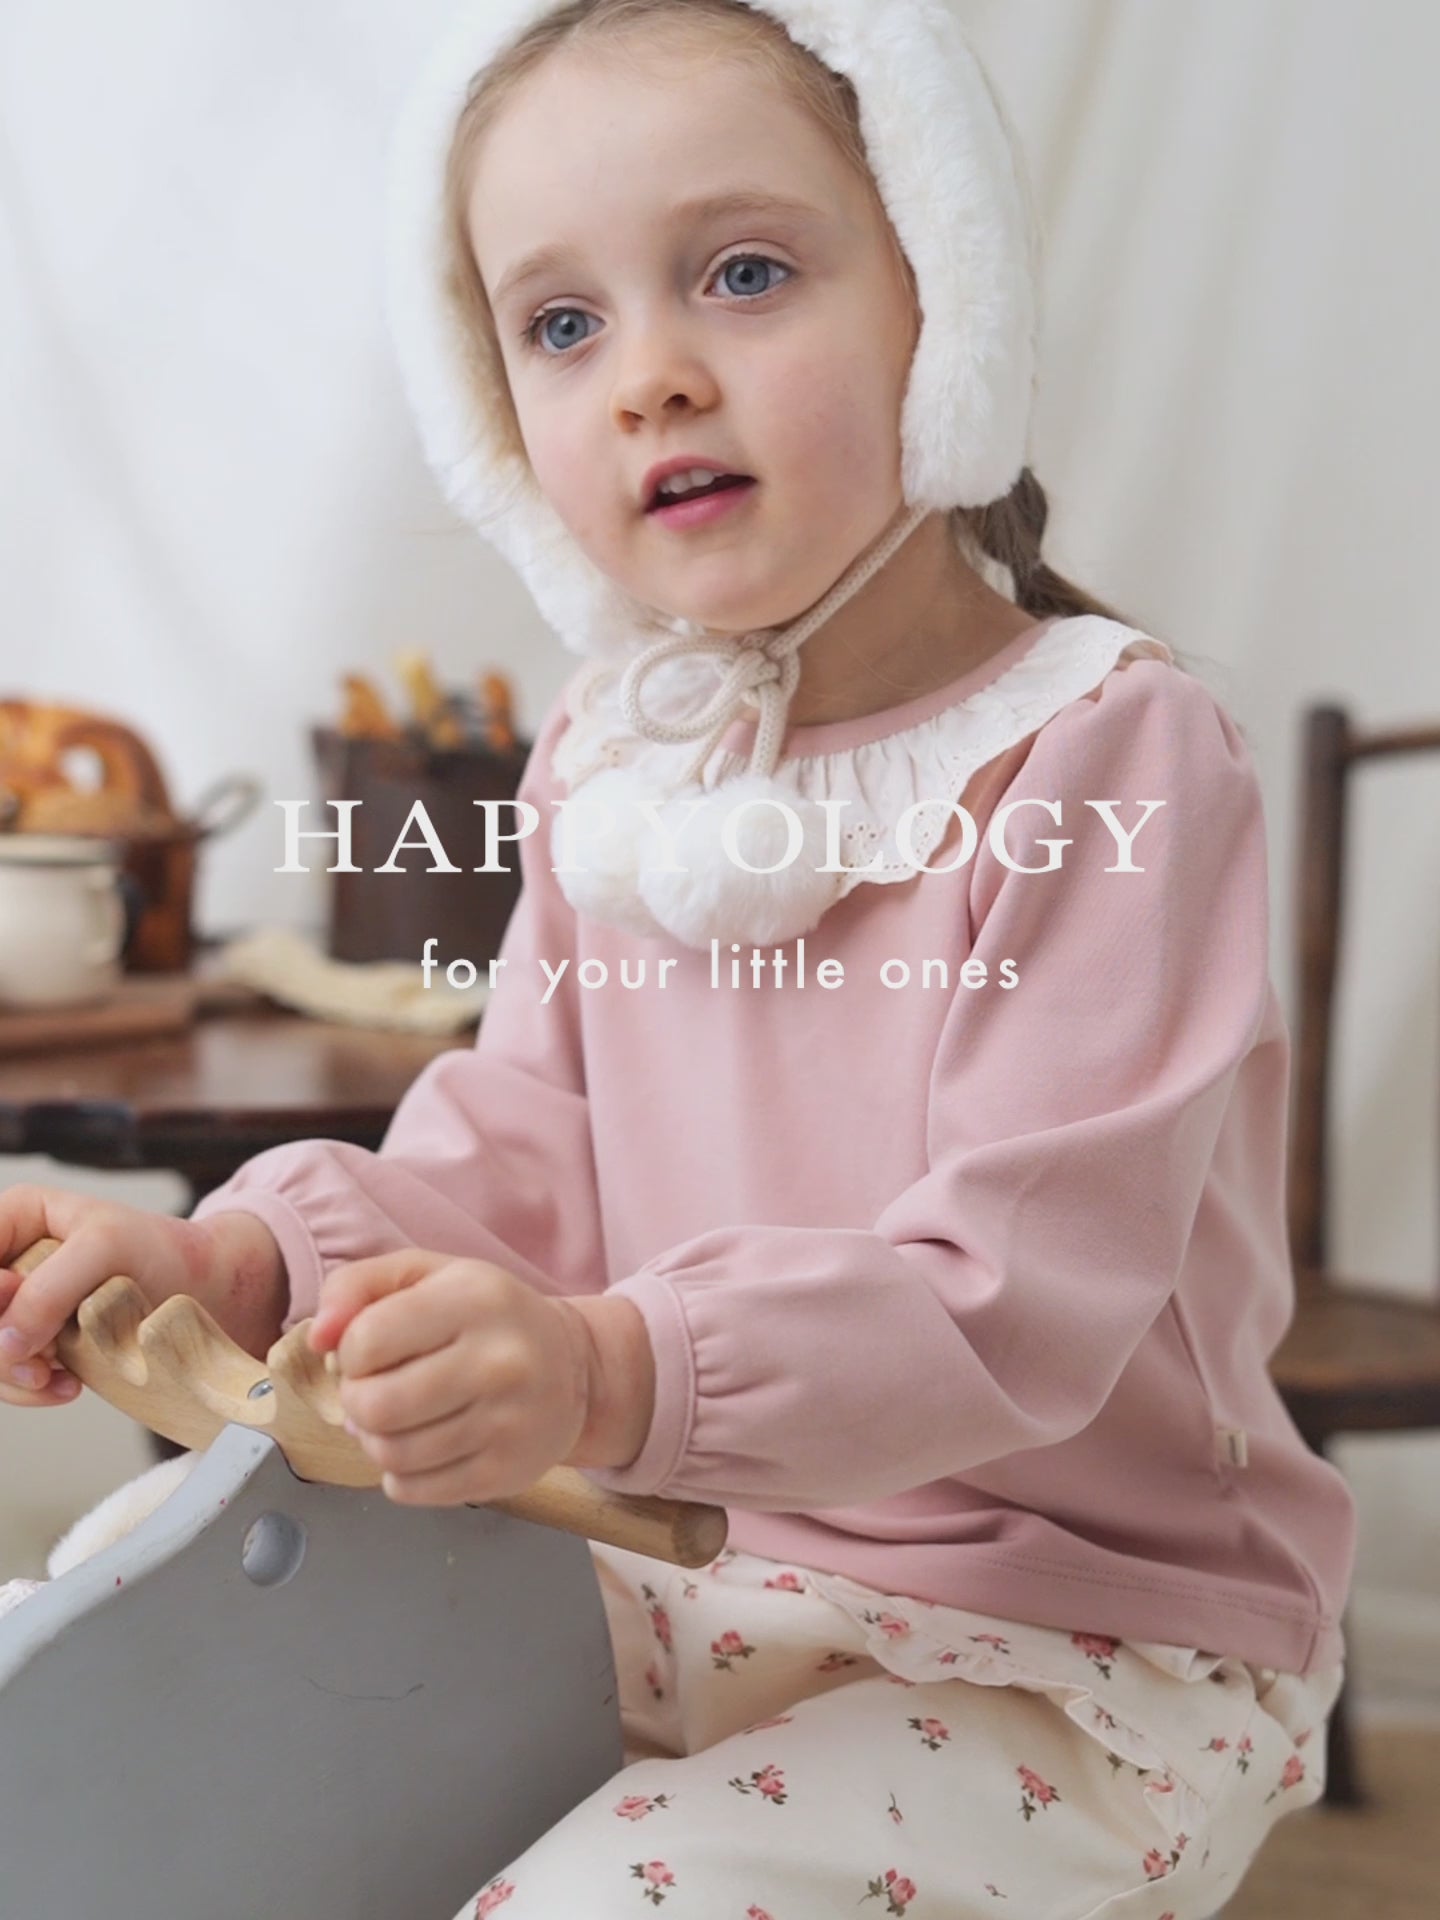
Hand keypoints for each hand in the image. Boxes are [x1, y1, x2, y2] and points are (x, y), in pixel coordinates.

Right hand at [0, 1185, 286, 1408]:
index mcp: (14, 1218)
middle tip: (40, 1358)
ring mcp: (19, 1306)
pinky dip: (30, 1388)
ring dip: (11, 1373)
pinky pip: (8, 1375)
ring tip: (56, 1377)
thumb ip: (49, 1288)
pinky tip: (67, 1387)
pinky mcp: (36, 1343)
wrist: (206, 1290)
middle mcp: (8, 1262)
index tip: (14, 1294)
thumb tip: (4, 1342)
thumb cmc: (161, 1250)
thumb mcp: (107, 1247)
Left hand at [308, 1249, 596, 1507]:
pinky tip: (420, 1446)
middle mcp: (499, 1360)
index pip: (366, 1340)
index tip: (371, 1351)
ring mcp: (507, 1422)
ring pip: (391, 1454)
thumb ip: (357, 1287)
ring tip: (396, 1419)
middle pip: (376, 1405)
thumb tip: (317, 1335)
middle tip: (374, 1392)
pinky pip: (414, 1490)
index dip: (350, 1351)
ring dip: (375, 1441)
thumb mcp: (426, 1276)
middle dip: (357, 1402)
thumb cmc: (485, 1316)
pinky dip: (400, 1475)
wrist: (573, 1368)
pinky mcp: (507, 1472)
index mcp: (474, 1299)